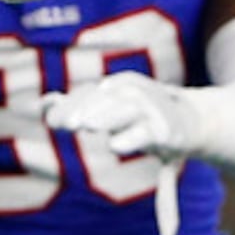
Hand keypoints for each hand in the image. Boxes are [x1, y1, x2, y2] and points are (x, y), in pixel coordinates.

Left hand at [42, 72, 201, 159]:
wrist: (192, 122)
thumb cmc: (142, 117)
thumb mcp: (110, 111)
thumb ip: (77, 107)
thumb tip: (41, 102)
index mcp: (119, 89)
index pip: (92, 93)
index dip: (70, 104)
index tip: (47, 115)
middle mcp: (136, 96)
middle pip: (110, 96)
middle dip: (88, 107)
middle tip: (67, 124)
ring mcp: (153, 112)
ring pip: (130, 109)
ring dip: (109, 116)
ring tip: (89, 126)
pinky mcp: (167, 132)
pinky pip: (149, 135)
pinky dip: (133, 139)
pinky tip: (115, 145)